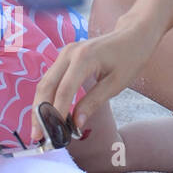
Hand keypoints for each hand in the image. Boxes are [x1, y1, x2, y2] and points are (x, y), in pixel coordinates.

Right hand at [31, 22, 159, 139]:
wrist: (134, 35)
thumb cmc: (131, 58)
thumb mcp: (117, 83)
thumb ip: (94, 102)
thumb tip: (75, 124)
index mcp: (84, 58)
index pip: (64, 91)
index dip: (56, 114)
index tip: (53, 134)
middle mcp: (69, 53)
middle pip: (46, 86)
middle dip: (40, 114)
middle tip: (38, 137)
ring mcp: (65, 53)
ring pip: (45, 83)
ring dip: (40, 107)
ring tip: (39, 131)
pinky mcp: (65, 56)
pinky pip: (51, 79)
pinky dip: (47, 97)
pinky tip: (47, 115)